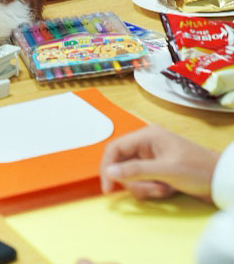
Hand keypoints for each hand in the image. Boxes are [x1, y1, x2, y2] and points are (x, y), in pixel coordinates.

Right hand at [99, 125, 219, 201]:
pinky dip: (151, 189)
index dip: (107, 167)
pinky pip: (141, 181)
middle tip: (151, 191)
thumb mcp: (166, 170)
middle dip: (134, 182)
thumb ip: (136, 171)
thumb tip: (109, 172)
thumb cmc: (198, 170)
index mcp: (146, 136)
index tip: (108, 188)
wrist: (221, 182)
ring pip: (131, 176)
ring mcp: (150, 159)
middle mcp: (145, 146)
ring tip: (164, 189)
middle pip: (122, 165)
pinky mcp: (155, 171)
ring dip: (145, 187)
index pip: (114, 148)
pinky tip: (167, 189)